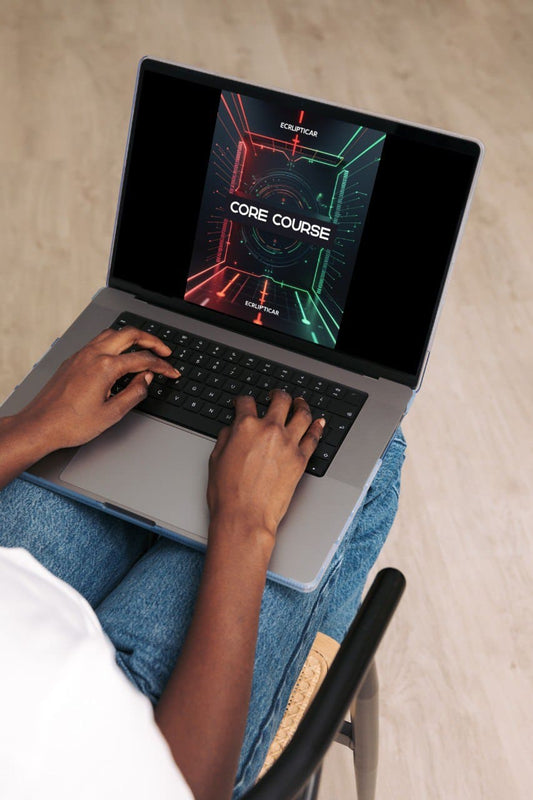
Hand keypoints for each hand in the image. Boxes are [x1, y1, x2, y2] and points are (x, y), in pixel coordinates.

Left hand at [17, 326, 179, 451]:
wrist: (40, 426)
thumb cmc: (70, 423)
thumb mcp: (112, 414)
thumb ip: (134, 393)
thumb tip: (146, 379)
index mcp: (105, 367)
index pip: (143, 359)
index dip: (162, 366)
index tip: (171, 372)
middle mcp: (93, 354)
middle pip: (130, 334)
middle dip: (152, 340)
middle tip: (164, 351)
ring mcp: (81, 355)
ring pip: (112, 333)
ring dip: (132, 337)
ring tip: (144, 348)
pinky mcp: (73, 360)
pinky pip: (98, 341)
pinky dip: (115, 342)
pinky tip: (119, 355)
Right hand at [207, 389, 324, 549]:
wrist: (245, 516)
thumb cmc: (227, 493)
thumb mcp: (216, 459)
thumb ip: (226, 438)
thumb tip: (231, 430)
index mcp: (245, 426)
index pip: (246, 402)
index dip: (242, 400)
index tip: (243, 402)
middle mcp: (270, 430)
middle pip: (280, 400)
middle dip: (277, 394)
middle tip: (276, 395)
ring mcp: (288, 443)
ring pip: (302, 413)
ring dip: (301, 405)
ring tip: (300, 403)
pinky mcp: (301, 459)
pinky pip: (314, 437)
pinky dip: (318, 427)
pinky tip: (319, 422)